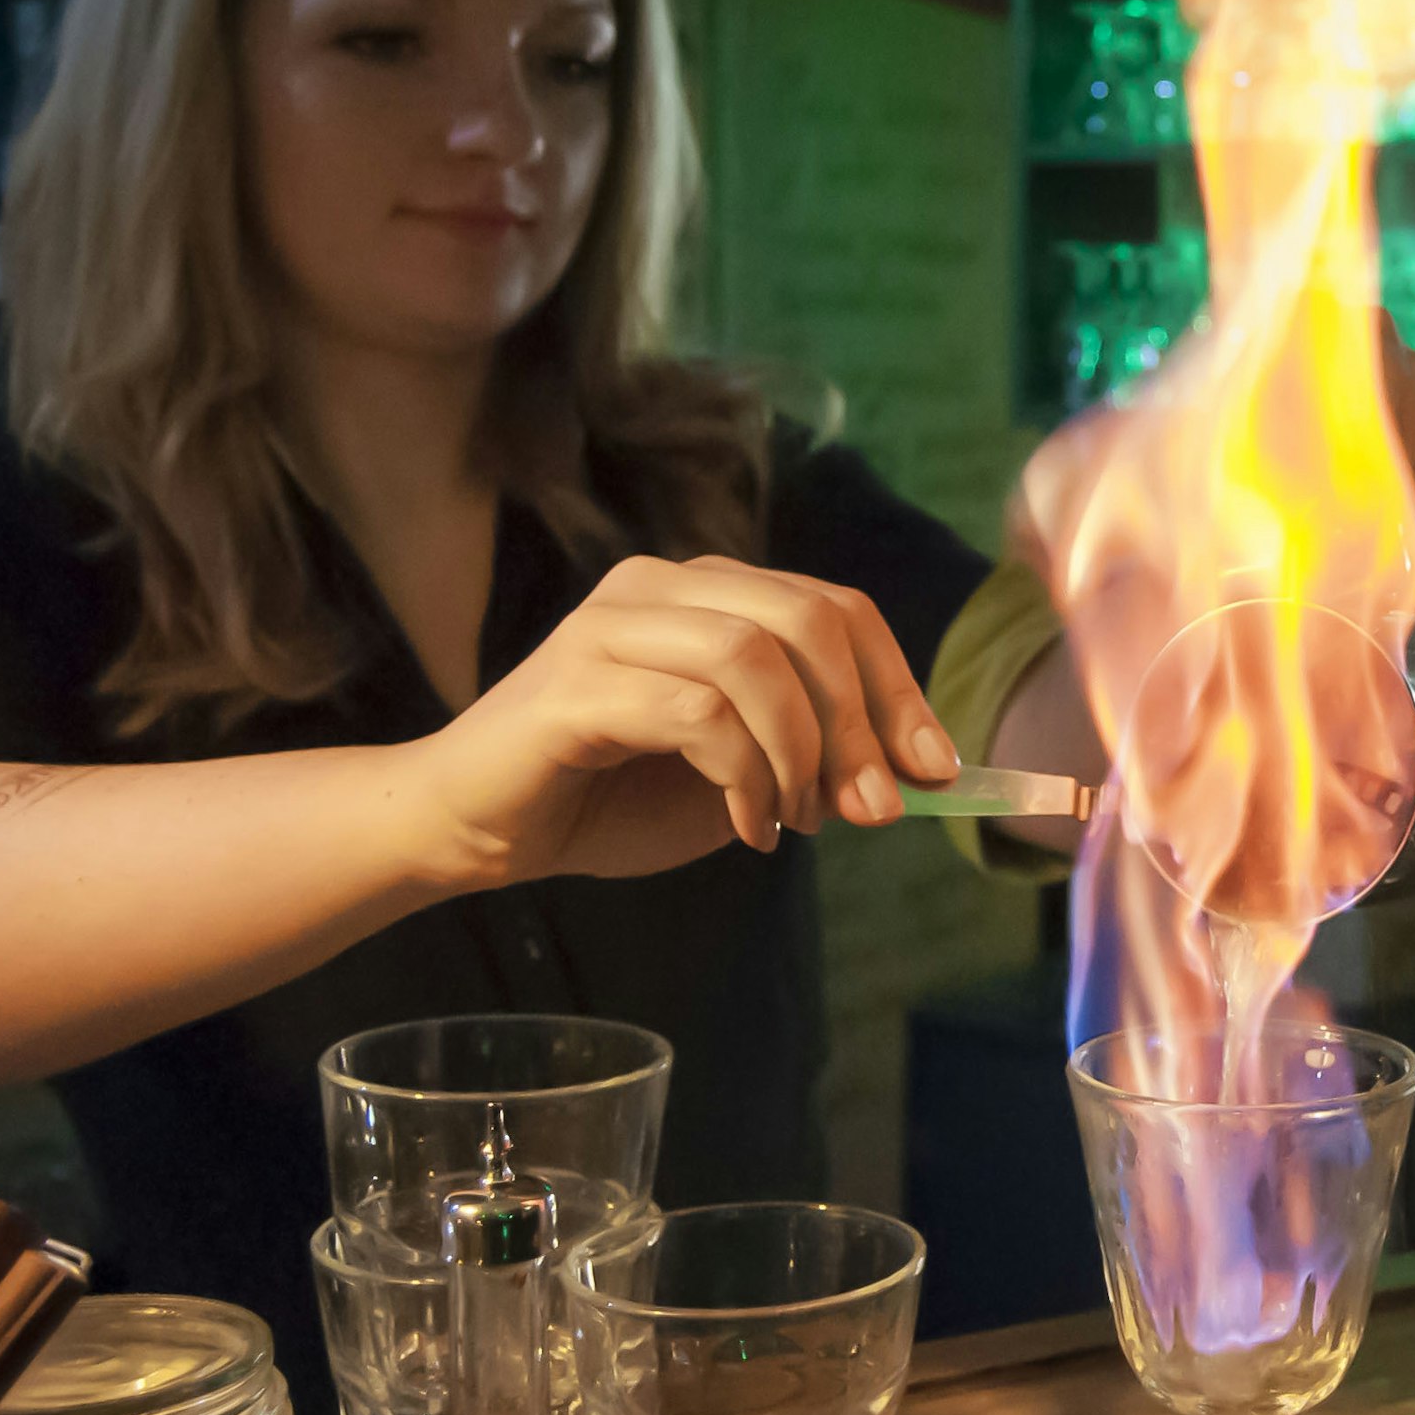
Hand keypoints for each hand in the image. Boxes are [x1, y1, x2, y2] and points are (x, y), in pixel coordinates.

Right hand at [398, 557, 960, 886]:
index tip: (937, 770)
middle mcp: (660, 586)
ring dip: (800, 752)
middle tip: (873, 810)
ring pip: (755, 657)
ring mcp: (611, 624)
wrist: (477, 827)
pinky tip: (744, 829)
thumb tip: (908, 774)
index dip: (898, 687)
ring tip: (795, 821)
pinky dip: (742, 777)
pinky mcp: (574, 682)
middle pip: (808, 619)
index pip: (835, 609)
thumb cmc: (608, 796)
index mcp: (706, 591)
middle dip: (862, 723)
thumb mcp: (739, 777)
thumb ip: (813, 760)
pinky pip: (697, 713)